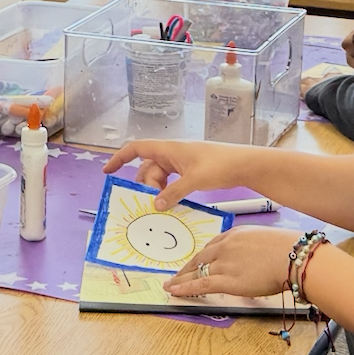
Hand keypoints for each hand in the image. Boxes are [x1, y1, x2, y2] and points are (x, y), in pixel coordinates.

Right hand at [102, 138, 247, 208]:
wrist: (245, 164)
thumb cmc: (220, 165)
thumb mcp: (194, 180)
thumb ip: (172, 193)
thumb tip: (154, 205)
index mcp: (169, 149)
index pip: (137, 148)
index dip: (120, 158)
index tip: (108, 171)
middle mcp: (172, 154)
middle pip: (148, 168)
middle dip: (145, 185)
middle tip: (149, 202)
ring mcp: (181, 163)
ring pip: (159, 177)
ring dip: (157, 191)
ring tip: (161, 206)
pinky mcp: (190, 171)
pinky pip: (171, 181)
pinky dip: (167, 191)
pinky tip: (170, 203)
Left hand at [164, 226, 297, 298]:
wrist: (293, 256)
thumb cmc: (289, 250)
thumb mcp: (268, 240)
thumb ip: (256, 248)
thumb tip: (257, 260)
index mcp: (236, 234)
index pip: (213, 245)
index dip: (203, 256)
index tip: (197, 262)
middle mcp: (226, 246)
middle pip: (201, 258)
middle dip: (187, 267)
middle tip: (177, 274)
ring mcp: (224, 263)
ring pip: (196, 271)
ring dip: (181, 279)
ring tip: (171, 285)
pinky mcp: (226, 280)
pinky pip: (200, 283)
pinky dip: (184, 287)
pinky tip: (174, 290)